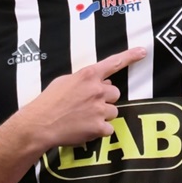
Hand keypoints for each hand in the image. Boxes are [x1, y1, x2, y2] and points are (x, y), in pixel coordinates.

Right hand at [25, 47, 145, 149]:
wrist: (39, 124)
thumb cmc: (48, 102)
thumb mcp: (64, 81)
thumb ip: (84, 80)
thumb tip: (101, 82)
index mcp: (88, 75)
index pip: (113, 63)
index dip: (130, 56)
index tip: (142, 52)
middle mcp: (97, 90)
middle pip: (115, 93)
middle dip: (106, 99)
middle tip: (89, 105)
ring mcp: (99, 108)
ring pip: (113, 111)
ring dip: (103, 115)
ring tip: (84, 118)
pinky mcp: (99, 126)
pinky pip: (108, 128)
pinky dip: (99, 130)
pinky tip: (85, 129)